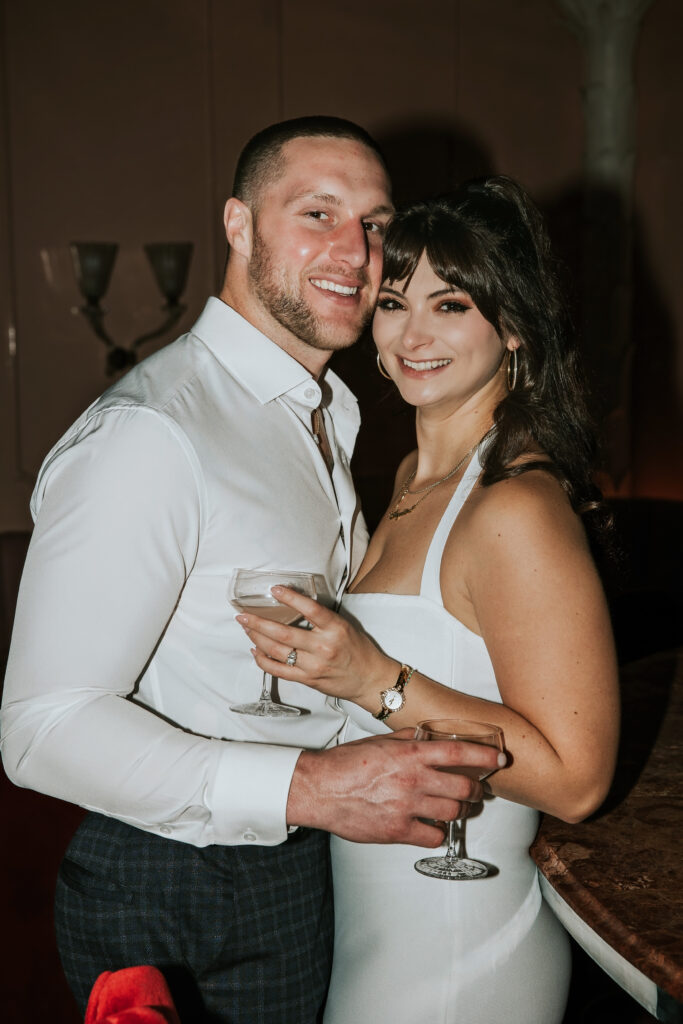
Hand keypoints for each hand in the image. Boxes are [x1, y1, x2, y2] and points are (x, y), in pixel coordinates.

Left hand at [235, 585, 395, 706]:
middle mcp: (323, 647)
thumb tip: (293, 604)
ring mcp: (313, 666)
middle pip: (284, 634)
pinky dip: (263, 660)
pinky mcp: (307, 680)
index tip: (274, 588)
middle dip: (258, 623)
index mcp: (335, 629)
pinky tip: (255, 650)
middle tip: (242, 615)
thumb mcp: (345, 626)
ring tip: (246, 628)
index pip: (310, 609)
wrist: (369, 679)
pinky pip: (278, 671)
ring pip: (277, 652)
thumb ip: (322, 618)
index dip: (290, 598)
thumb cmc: (358, 650)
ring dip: (257, 639)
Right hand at [287, 730, 504, 846]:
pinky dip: (437, 833)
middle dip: (475, 790)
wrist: (320, 789)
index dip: (484, 757)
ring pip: (453, 813)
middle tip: (476, 791)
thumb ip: (407, 740)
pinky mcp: (398, 830)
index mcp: (410, 755)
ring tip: (457, 809)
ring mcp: (407, 807)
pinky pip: (434, 837)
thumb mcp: (380, 741)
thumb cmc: (346, 764)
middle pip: (463, 788)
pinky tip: (432, 827)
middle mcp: (414, 780)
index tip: (498, 760)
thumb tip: (426, 737)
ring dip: (460, 812)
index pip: (459, 754)